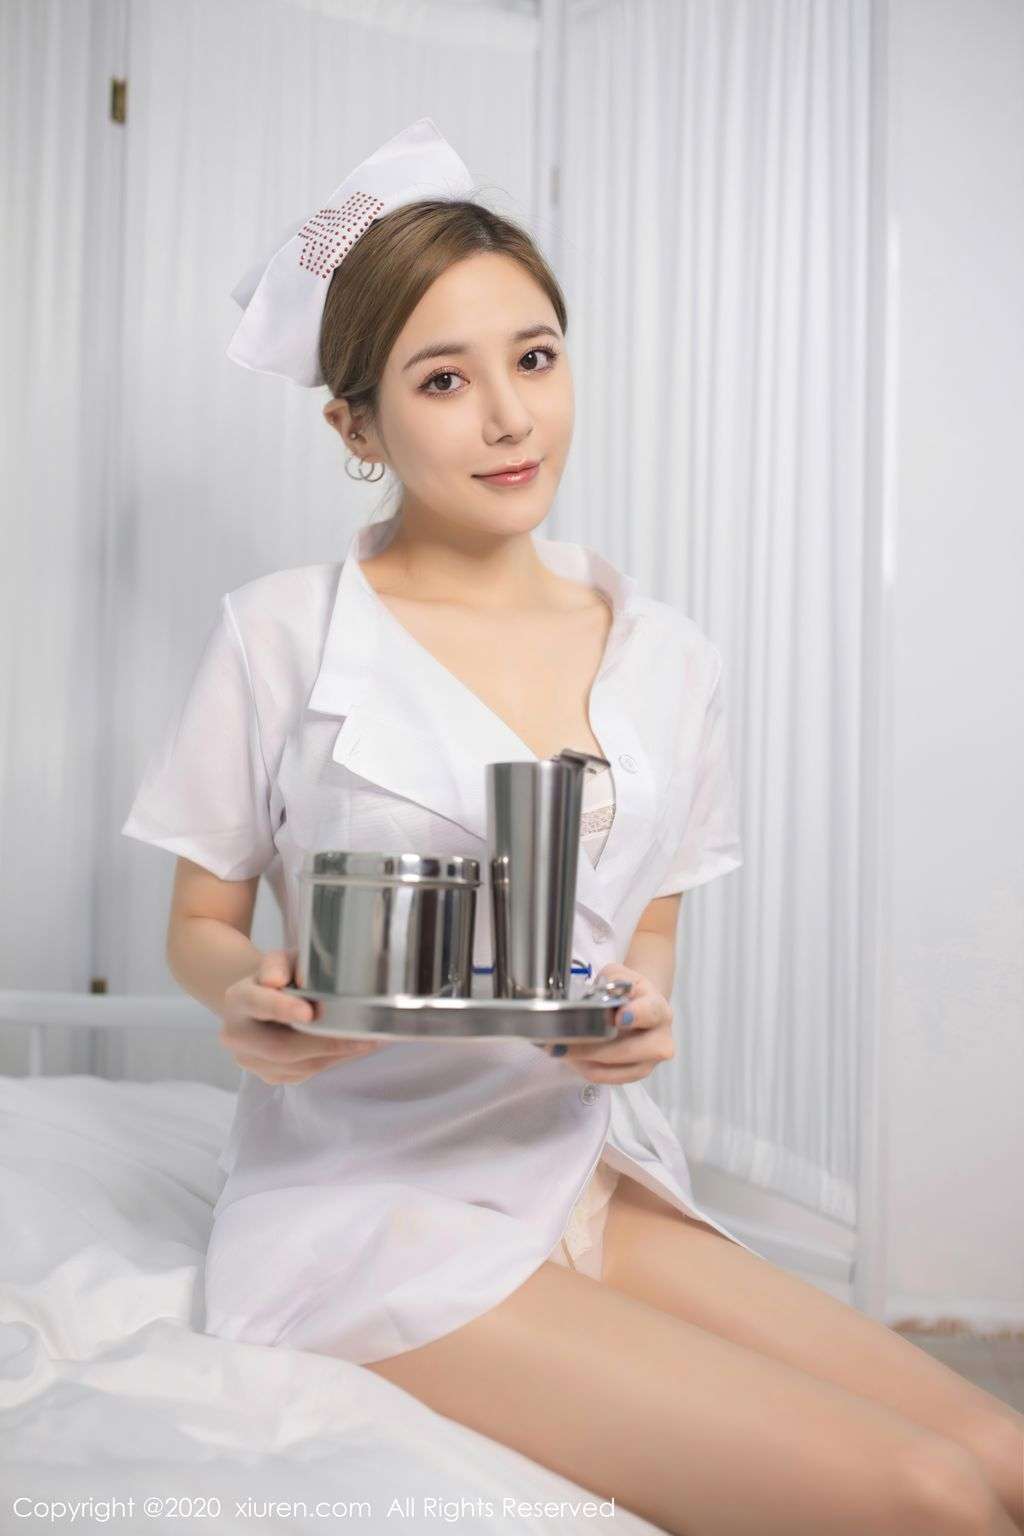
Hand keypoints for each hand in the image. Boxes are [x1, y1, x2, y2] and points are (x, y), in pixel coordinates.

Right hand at [219, 947, 387, 1084]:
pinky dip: (332, 1062)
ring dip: (335, 1056)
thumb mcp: (282, 960)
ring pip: (296, 1066)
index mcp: (237, 999)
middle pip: (278, 1048)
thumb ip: (279, 964)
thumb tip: (276, 980)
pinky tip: (354, 1050)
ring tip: (368, 1042)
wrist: (264, 1002)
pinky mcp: (271, 1077)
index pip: (257, 1004)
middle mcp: (237, 1035)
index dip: (282, 1009)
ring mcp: (252, 1061)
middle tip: (361, 1037)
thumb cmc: (281, 977)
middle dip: (322, 1044)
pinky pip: (305, 1074)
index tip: (309, 1013)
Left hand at [541, 963, 674, 1083]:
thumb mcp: (620, 975)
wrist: (641, 1008)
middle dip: (591, 1047)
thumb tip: (597, 995)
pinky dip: (586, 1069)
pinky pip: (607, 1077)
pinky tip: (570, 1058)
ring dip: (583, 1061)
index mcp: (659, 1009)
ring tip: (559, 1049)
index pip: (651, 1013)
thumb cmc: (628, 992)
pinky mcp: (636, 1074)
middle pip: (627, 1050)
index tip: (617, 1018)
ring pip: (614, 1068)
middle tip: (562, 1042)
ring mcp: (650, 1062)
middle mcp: (661, 1039)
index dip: (636, 1016)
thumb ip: (612, 980)